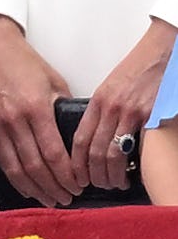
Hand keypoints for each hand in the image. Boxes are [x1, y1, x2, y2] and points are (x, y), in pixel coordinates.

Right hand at [0, 13, 77, 207]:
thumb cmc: (20, 59)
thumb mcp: (52, 80)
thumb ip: (63, 109)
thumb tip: (75, 134)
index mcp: (36, 107)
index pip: (54, 154)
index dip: (68, 175)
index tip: (78, 184)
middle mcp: (14, 120)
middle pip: (37, 167)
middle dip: (55, 188)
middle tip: (67, 198)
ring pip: (16, 170)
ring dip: (35, 190)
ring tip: (50, 199)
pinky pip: (1, 161)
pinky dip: (15, 178)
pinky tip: (27, 186)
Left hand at [69, 18, 174, 191]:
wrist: (161, 52)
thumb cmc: (138, 70)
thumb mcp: (112, 88)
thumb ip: (102, 111)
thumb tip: (95, 138)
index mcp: (98, 100)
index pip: (79, 139)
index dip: (75, 163)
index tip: (76, 176)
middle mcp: (110, 108)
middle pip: (93, 151)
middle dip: (92, 175)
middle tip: (96, 186)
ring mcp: (129, 113)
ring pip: (112, 155)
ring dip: (111, 176)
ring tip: (114, 184)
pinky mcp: (149, 117)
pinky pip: (134, 149)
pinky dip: (130, 167)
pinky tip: (130, 174)